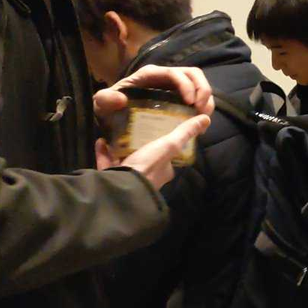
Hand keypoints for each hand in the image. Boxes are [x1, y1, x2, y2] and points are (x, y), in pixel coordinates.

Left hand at [94, 65, 214, 121]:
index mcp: (149, 75)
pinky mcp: (179, 97)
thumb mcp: (101, 104)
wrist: (111, 116)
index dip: (187, 85)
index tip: (191, 103)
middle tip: (201, 110)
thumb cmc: (108, 108)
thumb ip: (105, 100)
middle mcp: (164, 76)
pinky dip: (204, 106)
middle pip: (193, 74)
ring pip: (199, 83)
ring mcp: (174, 86)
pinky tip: (201, 121)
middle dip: (203, 90)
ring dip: (207, 98)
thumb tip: (121, 99)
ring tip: (203, 117)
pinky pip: (198, 96)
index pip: (175, 73)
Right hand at [96, 113, 210, 189]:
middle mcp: (148, 178)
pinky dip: (104, 153)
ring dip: (120, 148)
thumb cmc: (148, 166)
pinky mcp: (110, 179)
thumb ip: (184, 133)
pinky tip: (101, 140)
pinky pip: (107, 164)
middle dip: (140, 146)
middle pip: (145, 158)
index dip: (165, 146)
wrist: (120, 188)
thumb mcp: (169, 145)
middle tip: (134, 128)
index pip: (167, 157)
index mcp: (163, 171)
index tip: (160, 132)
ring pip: (125, 161)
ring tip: (116, 132)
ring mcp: (127, 179)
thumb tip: (206, 119)